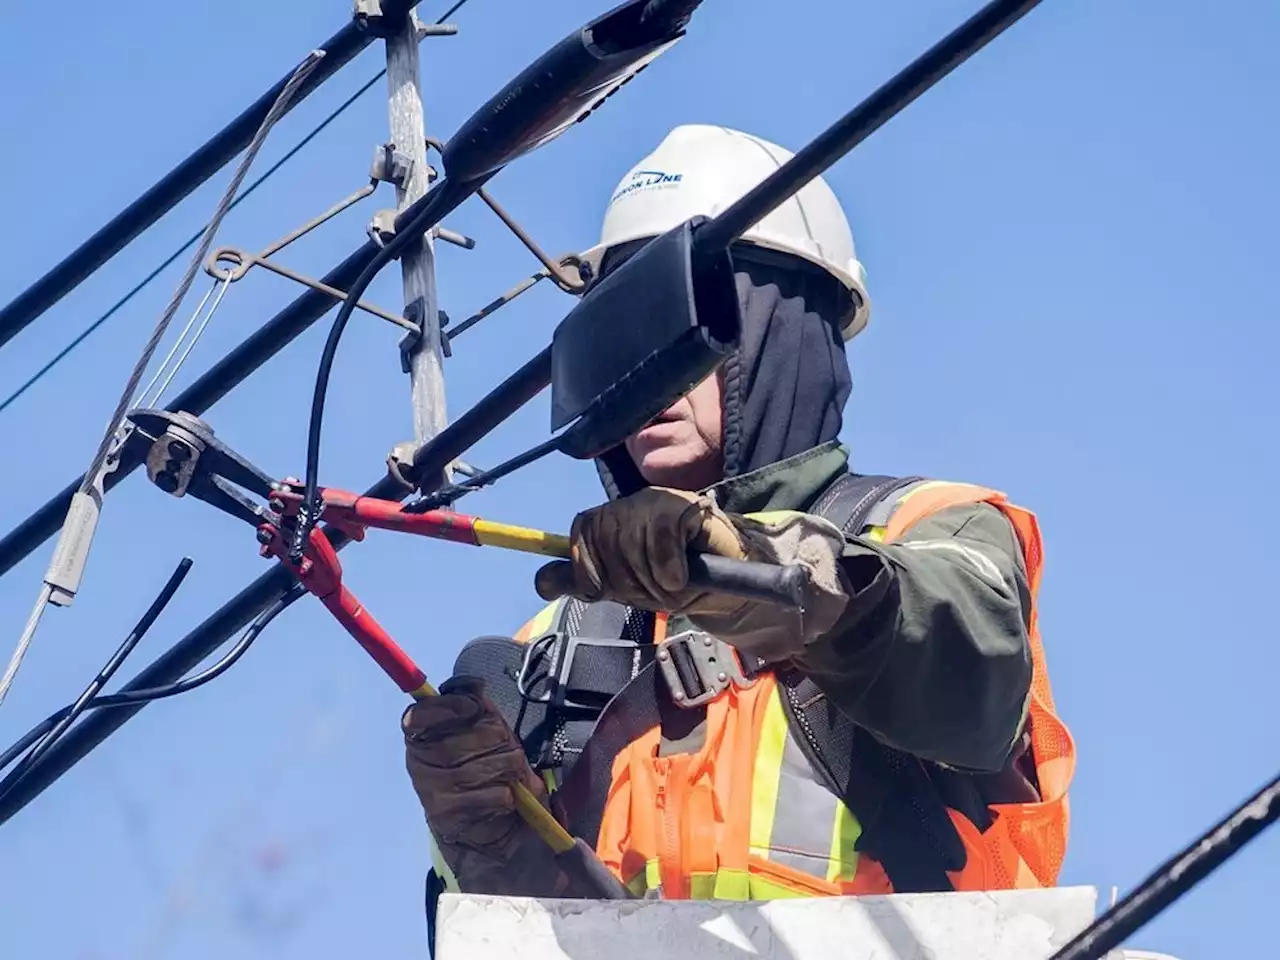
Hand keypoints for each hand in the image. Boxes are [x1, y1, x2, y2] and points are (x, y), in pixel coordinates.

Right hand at [402, 676, 572, 895]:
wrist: (495, 829)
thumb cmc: (491, 771)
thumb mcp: (489, 732)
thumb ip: (479, 707)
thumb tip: (473, 685)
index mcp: (423, 736)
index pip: (419, 716)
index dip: (447, 708)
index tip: (471, 708)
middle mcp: (419, 762)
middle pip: (461, 737)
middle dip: (496, 740)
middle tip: (507, 750)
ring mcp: (430, 791)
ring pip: (480, 767)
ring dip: (508, 770)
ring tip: (511, 776)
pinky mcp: (446, 816)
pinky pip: (490, 795)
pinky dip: (507, 796)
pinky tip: (505, 800)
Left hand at [534, 489, 854, 660]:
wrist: (729, 585)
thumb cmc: (675, 582)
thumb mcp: (622, 585)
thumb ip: (583, 581)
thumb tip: (540, 582)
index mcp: (613, 519)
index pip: (582, 530)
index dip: (587, 566)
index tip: (603, 590)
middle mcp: (633, 504)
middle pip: (605, 540)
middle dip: (626, 580)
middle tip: (650, 588)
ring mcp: (661, 502)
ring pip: (632, 543)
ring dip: (651, 579)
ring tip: (671, 582)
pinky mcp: (688, 506)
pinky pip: (662, 538)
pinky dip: (670, 568)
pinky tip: (682, 575)